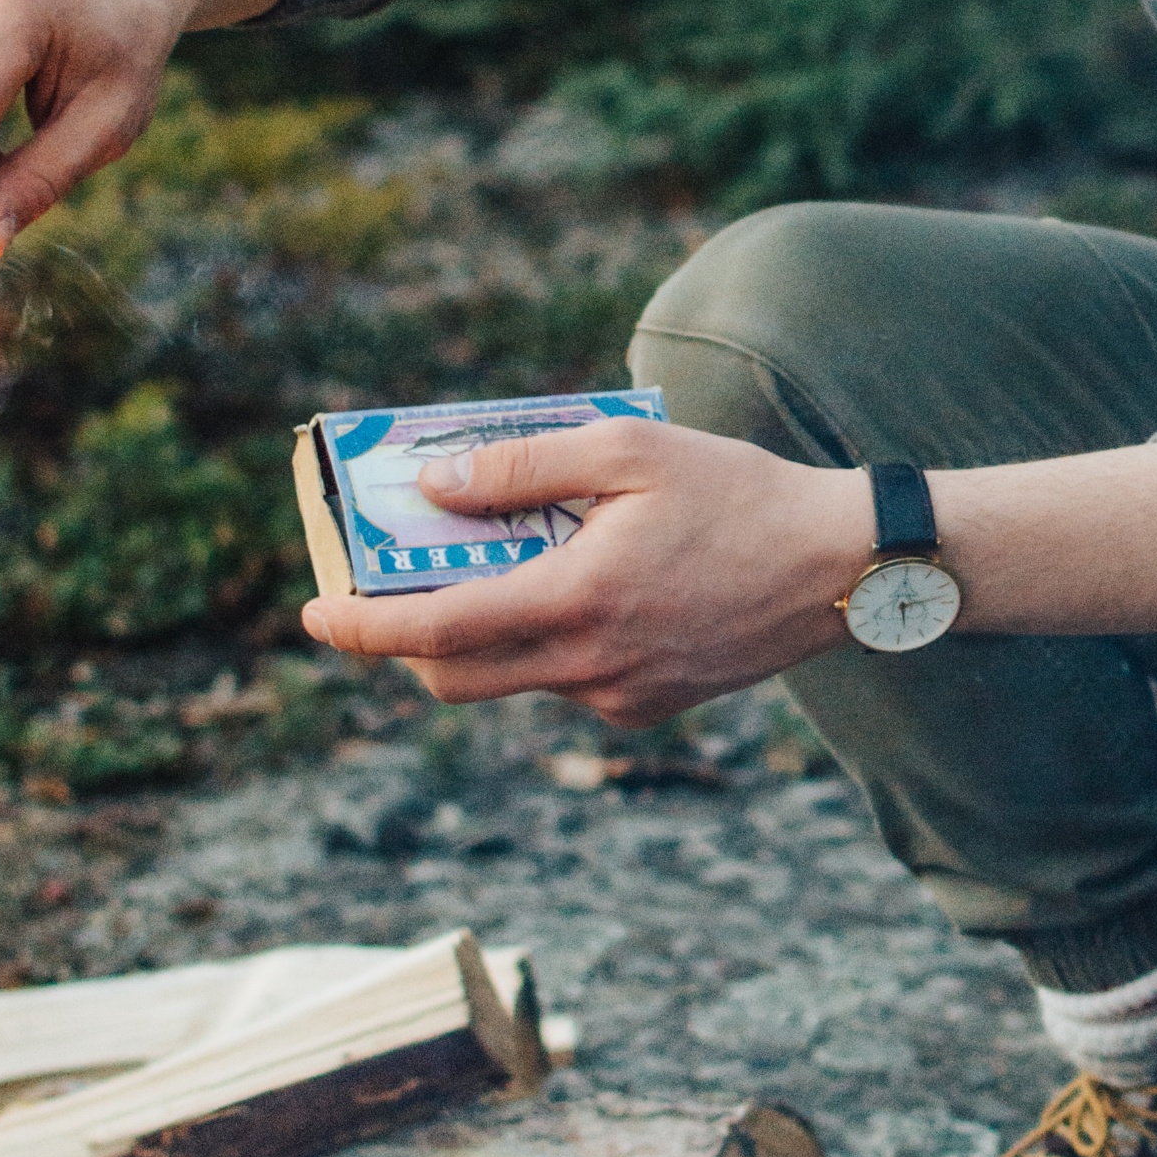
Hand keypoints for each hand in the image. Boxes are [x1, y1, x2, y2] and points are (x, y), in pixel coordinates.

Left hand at [300, 419, 872, 719]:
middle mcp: (591, 664)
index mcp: (577, 599)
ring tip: (496, 564)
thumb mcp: (630, 450)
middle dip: (403, 641)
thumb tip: (434, 486)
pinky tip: (584, 586)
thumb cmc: (739, 494)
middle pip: (453, 677)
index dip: (360, 628)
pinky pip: (566, 682)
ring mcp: (620, 695)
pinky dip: (546, 642)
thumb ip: (523, 466)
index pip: (434, 631)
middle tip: (386, 590)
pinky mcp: (648, 706)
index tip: (314, 613)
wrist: (841, 568)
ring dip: (481, 634)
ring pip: (511, 679)